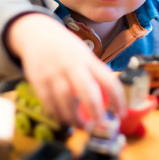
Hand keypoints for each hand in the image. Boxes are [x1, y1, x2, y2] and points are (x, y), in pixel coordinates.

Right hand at [7, 13, 126, 126]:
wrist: (37, 33)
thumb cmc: (66, 48)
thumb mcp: (83, 54)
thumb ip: (94, 74)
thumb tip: (109, 100)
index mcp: (87, 60)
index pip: (108, 80)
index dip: (117, 99)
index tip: (122, 114)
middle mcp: (71, 65)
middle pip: (87, 91)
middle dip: (96, 112)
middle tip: (101, 127)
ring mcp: (54, 73)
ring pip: (66, 100)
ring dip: (74, 118)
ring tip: (81, 126)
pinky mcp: (38, 80)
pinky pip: (49, 102)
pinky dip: (57, 114)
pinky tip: (64, 118)